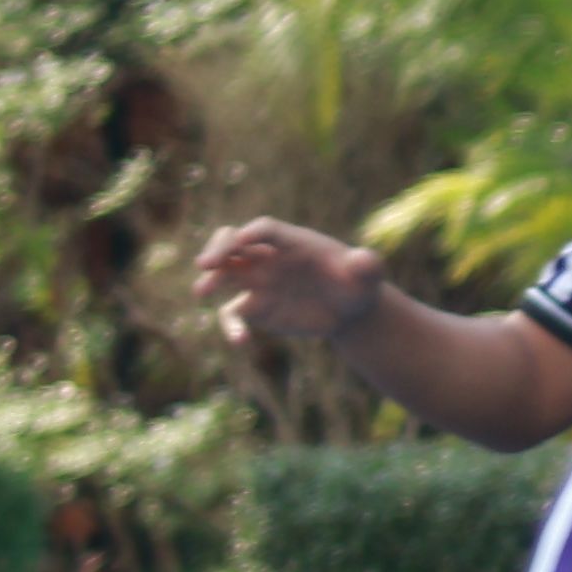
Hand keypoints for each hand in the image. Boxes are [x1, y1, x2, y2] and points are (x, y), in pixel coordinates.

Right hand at [195, 217, 386, 346]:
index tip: (242, 239)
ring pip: (225, 275)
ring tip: (202, 292)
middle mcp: (269, 257)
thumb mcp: (368, 273)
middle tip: (205, 264)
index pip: (266, 230)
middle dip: (218, 249)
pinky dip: (232, 325)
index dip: (253, 233)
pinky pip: (234, 314)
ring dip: (211, 281)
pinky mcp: (256, 308)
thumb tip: (364, 261)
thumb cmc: (358, 283)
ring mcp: (259, 281)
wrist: (350, 310)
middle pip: (234, 244)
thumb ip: (367, 264)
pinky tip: (239, 341)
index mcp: (293, 241)